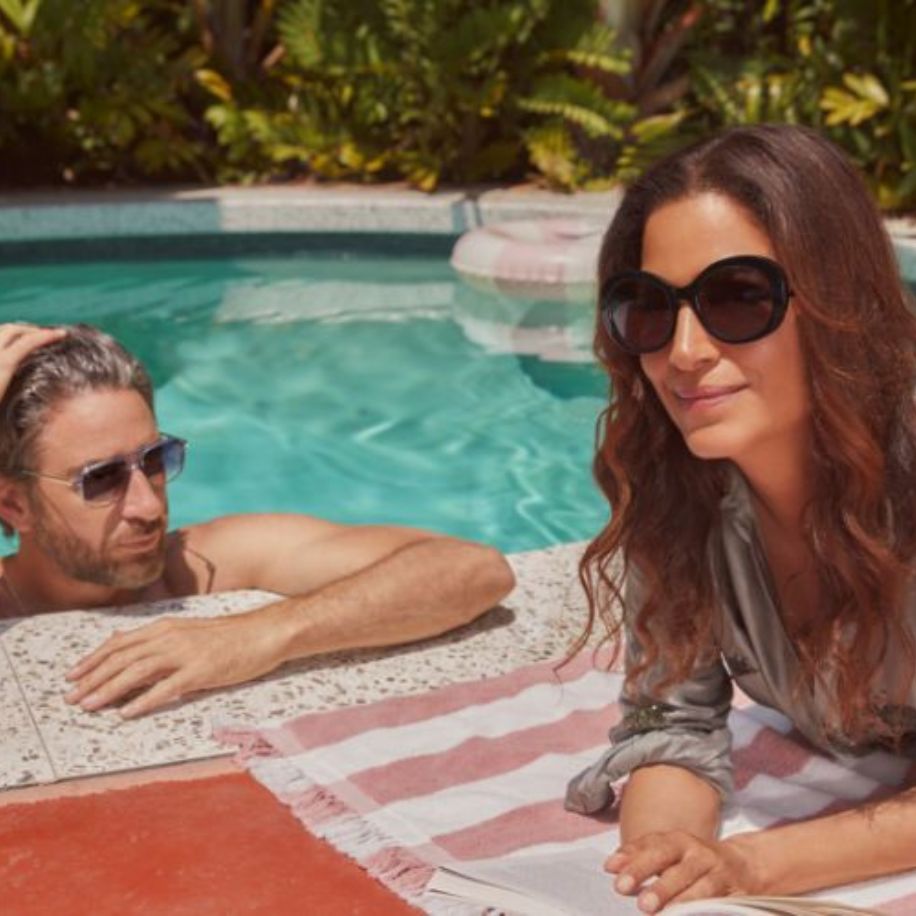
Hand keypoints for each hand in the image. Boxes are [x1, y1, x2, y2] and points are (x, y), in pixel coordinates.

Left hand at [0, 323, 66, 397]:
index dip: (47, 335)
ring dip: (16, 330)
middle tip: (46, 334)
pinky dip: (5, 337)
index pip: (28, 341)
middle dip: (32, 328)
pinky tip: (10, 347)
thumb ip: (25, 400)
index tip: (63, 334)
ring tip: (28, 337)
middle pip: (13, 329)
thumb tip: (52, 404)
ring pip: (1, 330)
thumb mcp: (5, 409)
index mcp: (3, 364)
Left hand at [64, 610, 288, 717]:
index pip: (119, 643)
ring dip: (108, 690)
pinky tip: (127, 713)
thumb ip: (160, 641)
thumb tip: (129, 649)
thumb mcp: (189, 632)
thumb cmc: (230, 636)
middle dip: (91, 678)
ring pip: (136, 672)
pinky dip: (143, 701)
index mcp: (166, 628)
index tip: (72, 675)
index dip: (92, 659)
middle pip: (121, 658)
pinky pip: (166, 688)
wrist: (264, 633)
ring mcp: (186, 654)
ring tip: (89, 706)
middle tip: (70, 697)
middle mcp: (170, 637)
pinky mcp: (201, 671)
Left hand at [606, 830, 760, 912]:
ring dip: (674, 898)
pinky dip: (701, 910)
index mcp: (679, 840)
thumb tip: (610, 866)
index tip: (610, 868)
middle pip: (672, 862)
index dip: (632, 855)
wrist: (746, 865)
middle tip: (626, 890)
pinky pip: (715, 903)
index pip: (653, 845)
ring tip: (651, 910)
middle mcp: (697, 852)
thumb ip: (641, 857)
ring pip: (695, 886)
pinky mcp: (734, 893)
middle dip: (649, 875)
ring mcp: (717, 872)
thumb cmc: (695, 861)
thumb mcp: (671, 853)